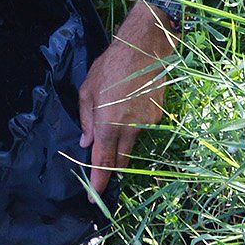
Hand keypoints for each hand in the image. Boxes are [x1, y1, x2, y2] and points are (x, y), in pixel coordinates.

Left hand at [77, 3, 176, 196]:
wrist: (145, 48)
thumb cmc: (110, 66)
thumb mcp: (87, 91)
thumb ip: (86, 120)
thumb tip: (86, 144)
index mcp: (107, 124)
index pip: (102, 161)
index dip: (98, 181)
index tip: (92, 197)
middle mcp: (129, 129)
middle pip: (120, 160)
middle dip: (109, 173)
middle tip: (100, 183)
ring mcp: (147, 124)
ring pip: (132, 147)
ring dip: (121, 150)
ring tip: (110, 143)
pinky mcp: (159, 116)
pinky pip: (142, 131)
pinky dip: (132, 132)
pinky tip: (126, 117)